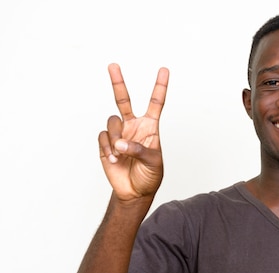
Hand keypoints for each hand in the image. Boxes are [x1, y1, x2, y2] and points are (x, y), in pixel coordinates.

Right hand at [98, 63, 169, 200]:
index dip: (159, 86)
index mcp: (150, 127)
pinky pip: (103, 137)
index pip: (156, 103)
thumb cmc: (150, 176)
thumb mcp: (153, 162)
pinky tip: (114, 160)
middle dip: (118, 82)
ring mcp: (119, 133)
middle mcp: (133, 126)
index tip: (164, 70)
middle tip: (113, 65)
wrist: (134, 191)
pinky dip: (108, 148)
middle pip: (124, 100)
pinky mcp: (106, 143)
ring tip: (120, 154)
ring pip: (112, 121)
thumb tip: (120, 142)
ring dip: (116, 137)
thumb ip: (138, 150)